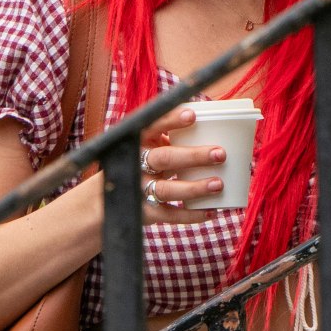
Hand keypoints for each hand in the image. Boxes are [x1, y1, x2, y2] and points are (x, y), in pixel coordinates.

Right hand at [139, 106, 224, 222]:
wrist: (110, 198)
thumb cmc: (145, 161)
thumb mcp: (150, 145)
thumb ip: (172, 136)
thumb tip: (215, 121)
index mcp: (139, 140)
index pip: (153, 125)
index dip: (171, 120)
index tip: (193, 115)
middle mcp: (135, 163)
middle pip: (165, 158)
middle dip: (194, 156)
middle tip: (220, 154)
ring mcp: (139, 189)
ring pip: (167, 189)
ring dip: (195, 187)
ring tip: (218, 184)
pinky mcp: (144, 212)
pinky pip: (169, 214)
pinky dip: (191, 214)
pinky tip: (211, 210)